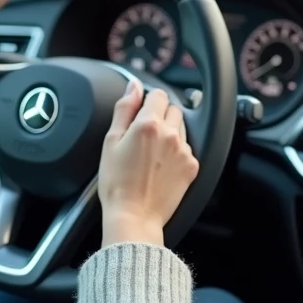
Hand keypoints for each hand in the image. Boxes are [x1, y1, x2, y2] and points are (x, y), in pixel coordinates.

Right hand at [97, 82, 199, 247]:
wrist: (134, 216)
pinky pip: (187, 149)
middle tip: (144, 136)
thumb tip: (133, 86)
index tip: (140, 114)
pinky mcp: (192, 167)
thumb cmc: (117, 183)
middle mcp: (171, 134)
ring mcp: (184, 151)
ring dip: (170, 133)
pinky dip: (176, 152)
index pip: (158, 95)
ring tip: (151, 154)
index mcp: (149, 124)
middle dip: (161, 116)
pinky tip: (161, 166)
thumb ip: (124, 108)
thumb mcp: (111, 141)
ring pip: (182, 128)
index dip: (147, 102)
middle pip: (174, 109)